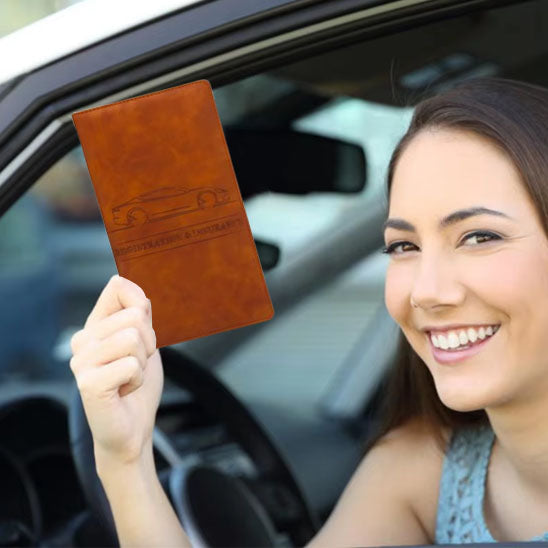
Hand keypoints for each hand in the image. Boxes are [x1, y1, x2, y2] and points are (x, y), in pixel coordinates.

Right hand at [69, 275, 162, 466]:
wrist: (132, 429)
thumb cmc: (137, 385)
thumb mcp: (144, 342)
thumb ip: (138, 314)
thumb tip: (123, 280)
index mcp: (95, 326)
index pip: (118, 287)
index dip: (141, 302)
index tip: (144, 328)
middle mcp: (83, 340)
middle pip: (135, 316)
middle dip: (149, 343)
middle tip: (137, 364)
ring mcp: (82, 361)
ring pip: (134, 338)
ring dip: (144, 362)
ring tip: (129, 377)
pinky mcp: (89, 382)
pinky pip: (132, 364)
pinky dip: (138, 379)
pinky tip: (124, 391)